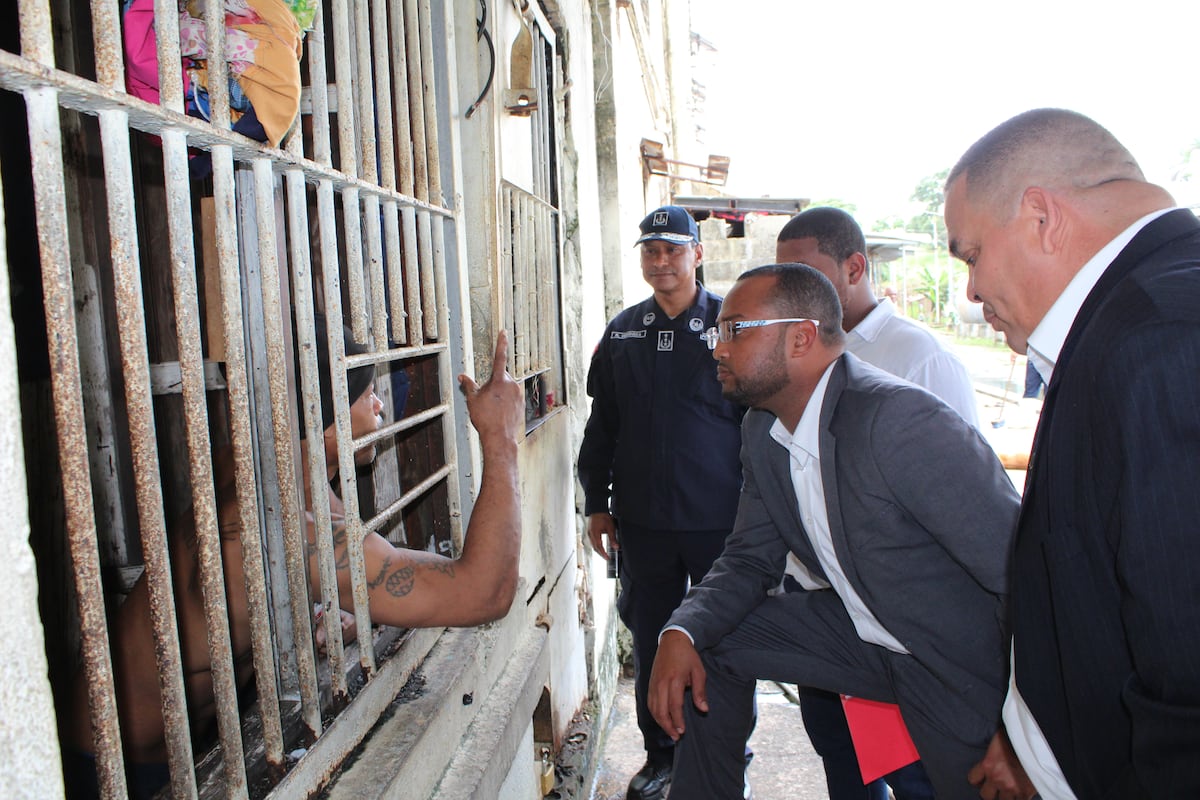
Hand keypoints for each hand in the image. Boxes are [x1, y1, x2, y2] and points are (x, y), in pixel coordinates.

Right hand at [459, 331, 523, 447]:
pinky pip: (512, 397)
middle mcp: (512, 384)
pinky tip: (500, 412)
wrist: (499, 436)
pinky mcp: (522, 403)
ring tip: (493, 408)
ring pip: (507, 388)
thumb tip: (462, 376)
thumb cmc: (485, 418)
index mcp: (499, 380)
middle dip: (493, 383)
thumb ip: (468, 385)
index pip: (499, 356)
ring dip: (500, 393)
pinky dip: (506, 402)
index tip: (503, 332)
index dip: (501, 343)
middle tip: (487, 399)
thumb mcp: (472, 400)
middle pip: (500, 377)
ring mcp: (519, 393)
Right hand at [586, 512, 615, 556]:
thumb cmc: (603, 516)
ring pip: (593, 544)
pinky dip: (596, 545)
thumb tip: (616, 547)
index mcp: (595, 534)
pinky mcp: (590, 531)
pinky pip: (592, 541)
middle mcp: (590, 534)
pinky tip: (600, 546)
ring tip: (604, 553)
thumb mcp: (611, 528)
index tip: (607, 558)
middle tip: (606, 558)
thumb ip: (613, 539)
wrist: (598, 509)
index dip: (603, 554)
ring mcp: (589, 533)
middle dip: (601, 553)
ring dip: (598, 550)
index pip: (599, 547)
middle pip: (595, 547)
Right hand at [648, 630, 706, 740]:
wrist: (672, 640)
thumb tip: (704, 710)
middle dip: (668, 726)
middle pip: (661, 711)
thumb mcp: (699, 671)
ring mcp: (654, 683)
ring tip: (670, 731)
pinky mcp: (650, 683)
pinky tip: (662, 719)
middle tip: (676, 737)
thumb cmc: (687, 656)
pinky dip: (655, 714)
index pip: (674, 706)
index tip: (682, 732)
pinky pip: (650, 703)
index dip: (678, 721)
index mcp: (674, 680)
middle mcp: (661, 683)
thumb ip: (700, 692)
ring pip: (653, 709)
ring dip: (661, 722)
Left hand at [968, 728, 1037, 799]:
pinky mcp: (1025, 792)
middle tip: (996, 787)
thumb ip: (992, 756)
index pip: (973, 779)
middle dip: (990, 791)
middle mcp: (996, 778)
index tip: (982, 779)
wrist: (1035, 742)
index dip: (978, 780)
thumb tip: (991, 760)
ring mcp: (1010, 787)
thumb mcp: (997, 743)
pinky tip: (1021, 791)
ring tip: (1010, 788)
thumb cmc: (1015, 738)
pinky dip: (1019, 797)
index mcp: (987, 764)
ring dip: (1006, 795)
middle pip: (985, 795)